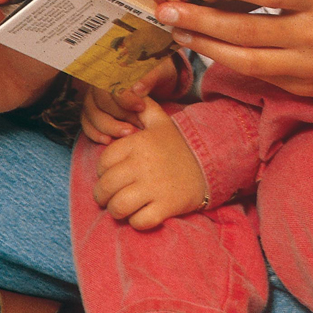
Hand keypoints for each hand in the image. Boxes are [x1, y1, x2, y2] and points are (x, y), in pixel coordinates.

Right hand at [81, 57, 179, 143]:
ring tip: (126, 135)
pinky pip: (86, 122)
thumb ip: (150, 77)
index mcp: (115, 67)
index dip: (123, 98)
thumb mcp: (161, 70)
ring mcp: (95, 96)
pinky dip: (94, 133)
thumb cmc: (160, 73)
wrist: (159, 81)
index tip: (141, 107)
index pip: (111, 83)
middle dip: (117, 116)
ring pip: (91, 113)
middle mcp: (100, 81)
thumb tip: (137, 89)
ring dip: (107, 127)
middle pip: (99, 100)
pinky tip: (108, 141)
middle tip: (136, 126)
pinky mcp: (94, 111)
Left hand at [93, 98, 206, 229]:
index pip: (103, 162)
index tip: (109, 174)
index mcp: (137, 143)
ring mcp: (154, 187)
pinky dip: (136, 222)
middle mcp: (142, 164)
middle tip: (108, 197)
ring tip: (121, 208)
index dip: (102, 171)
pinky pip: (139, 222)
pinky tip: (140, 215)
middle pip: (106, 187)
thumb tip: (125, 90)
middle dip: (102, 195)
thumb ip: (141, 106)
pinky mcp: (166, 207)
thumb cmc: (178, 144)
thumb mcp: (160, 121)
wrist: (210, 163)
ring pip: (118, 207)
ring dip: (116, 211)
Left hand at [156, 0, 312, 99]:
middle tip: (166, 10)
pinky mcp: (305, 89)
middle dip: (202, 20)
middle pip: (249, 30)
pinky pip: (260, 75)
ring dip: (207, 45)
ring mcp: (309, 66)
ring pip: (247, 60)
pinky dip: (229, 61)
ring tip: (178, 31)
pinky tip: (206, 48)